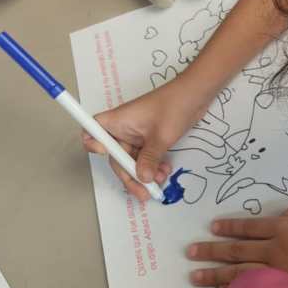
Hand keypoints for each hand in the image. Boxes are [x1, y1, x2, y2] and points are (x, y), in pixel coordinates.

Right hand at [82, 79, 208, 199]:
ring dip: (144, 173)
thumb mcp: (161, 136)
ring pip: (132, 160)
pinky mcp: (149, 138)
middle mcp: (123, 128)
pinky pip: (145, 157)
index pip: (91, 132)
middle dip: (129, 175)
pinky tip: (164, 171)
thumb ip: (149, 159)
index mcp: (117, 121)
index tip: (106, 154)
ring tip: (159, 182)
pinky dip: (152, 166)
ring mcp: (136, 134)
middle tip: (143, 193)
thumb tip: (142, 179)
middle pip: (116, 156)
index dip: (94, 145)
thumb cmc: (174, 107)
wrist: (196, 95)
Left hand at [188, 207, 287, 287]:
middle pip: (235, 249)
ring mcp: (273, 271)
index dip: (230, 226)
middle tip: (191, 251)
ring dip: (213, 273)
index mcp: (282, 228)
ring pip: (236, 271)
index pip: (249, 227)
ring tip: (194, 275)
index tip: (213, 227)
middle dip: (211, 249)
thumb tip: (283, 214)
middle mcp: (272, 249)